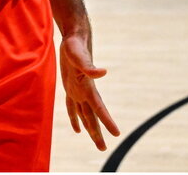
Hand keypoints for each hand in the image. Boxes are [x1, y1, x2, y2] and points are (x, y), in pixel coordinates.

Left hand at [60, 33, 118, 149]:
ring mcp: (78, 90)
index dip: (107, 121)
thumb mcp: (79, 55)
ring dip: (90, 129)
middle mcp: (85, 92)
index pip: (99, 108)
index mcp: (88, 87)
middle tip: (103, 149)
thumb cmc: (75, 46)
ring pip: (85, 115)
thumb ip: (89, 66)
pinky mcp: (71, 87)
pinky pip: (73, 106)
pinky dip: (75, 117)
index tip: (117, 134)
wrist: (75, 38)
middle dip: (97, 133)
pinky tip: (77, 129)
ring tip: (97, 143)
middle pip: (92, 117)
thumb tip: (103, 72)